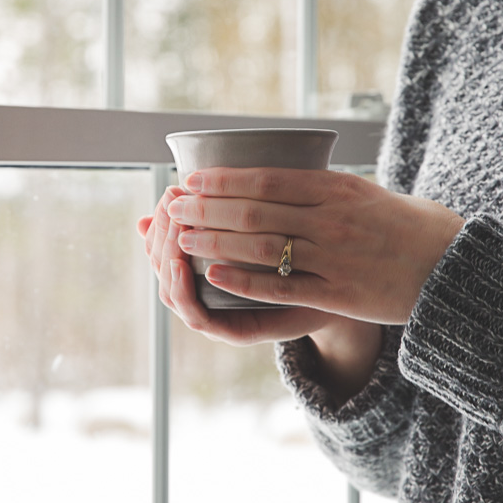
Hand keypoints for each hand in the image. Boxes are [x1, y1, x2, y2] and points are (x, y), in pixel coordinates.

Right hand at [139, 184, 339, 346]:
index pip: (163, 244)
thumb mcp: (270, 222)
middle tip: (172, 207)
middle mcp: (203, 293)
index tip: (171, 192)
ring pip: (171, 292)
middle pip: (162, 266)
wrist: (342, 294)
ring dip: (167, 260)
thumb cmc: (305, 256)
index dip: (161, 219)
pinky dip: (187, 294)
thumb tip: (201, 171)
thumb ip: (240, 201)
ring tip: (176, 232)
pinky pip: (199, 317)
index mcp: (205, 267)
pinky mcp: (233, 331)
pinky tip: (186, 268)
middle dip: (161, 234)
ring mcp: (213, 314)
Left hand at [170, 167, 464, 324]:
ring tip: (182, 237)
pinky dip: (243, 280)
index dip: (225, 180)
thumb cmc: (404, 227)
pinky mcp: (338, 292)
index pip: (269, 180)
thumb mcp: (366, 193)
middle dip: (208, 209)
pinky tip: (213, 275)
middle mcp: (335, 219)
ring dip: (216, 241)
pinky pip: (281, 286)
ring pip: (263, 247)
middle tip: (173, 206)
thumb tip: (271, 176)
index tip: (191, 179)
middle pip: (257, 211)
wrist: (455, 267)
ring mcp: (335, 257)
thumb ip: (321, 187)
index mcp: (339, 189)